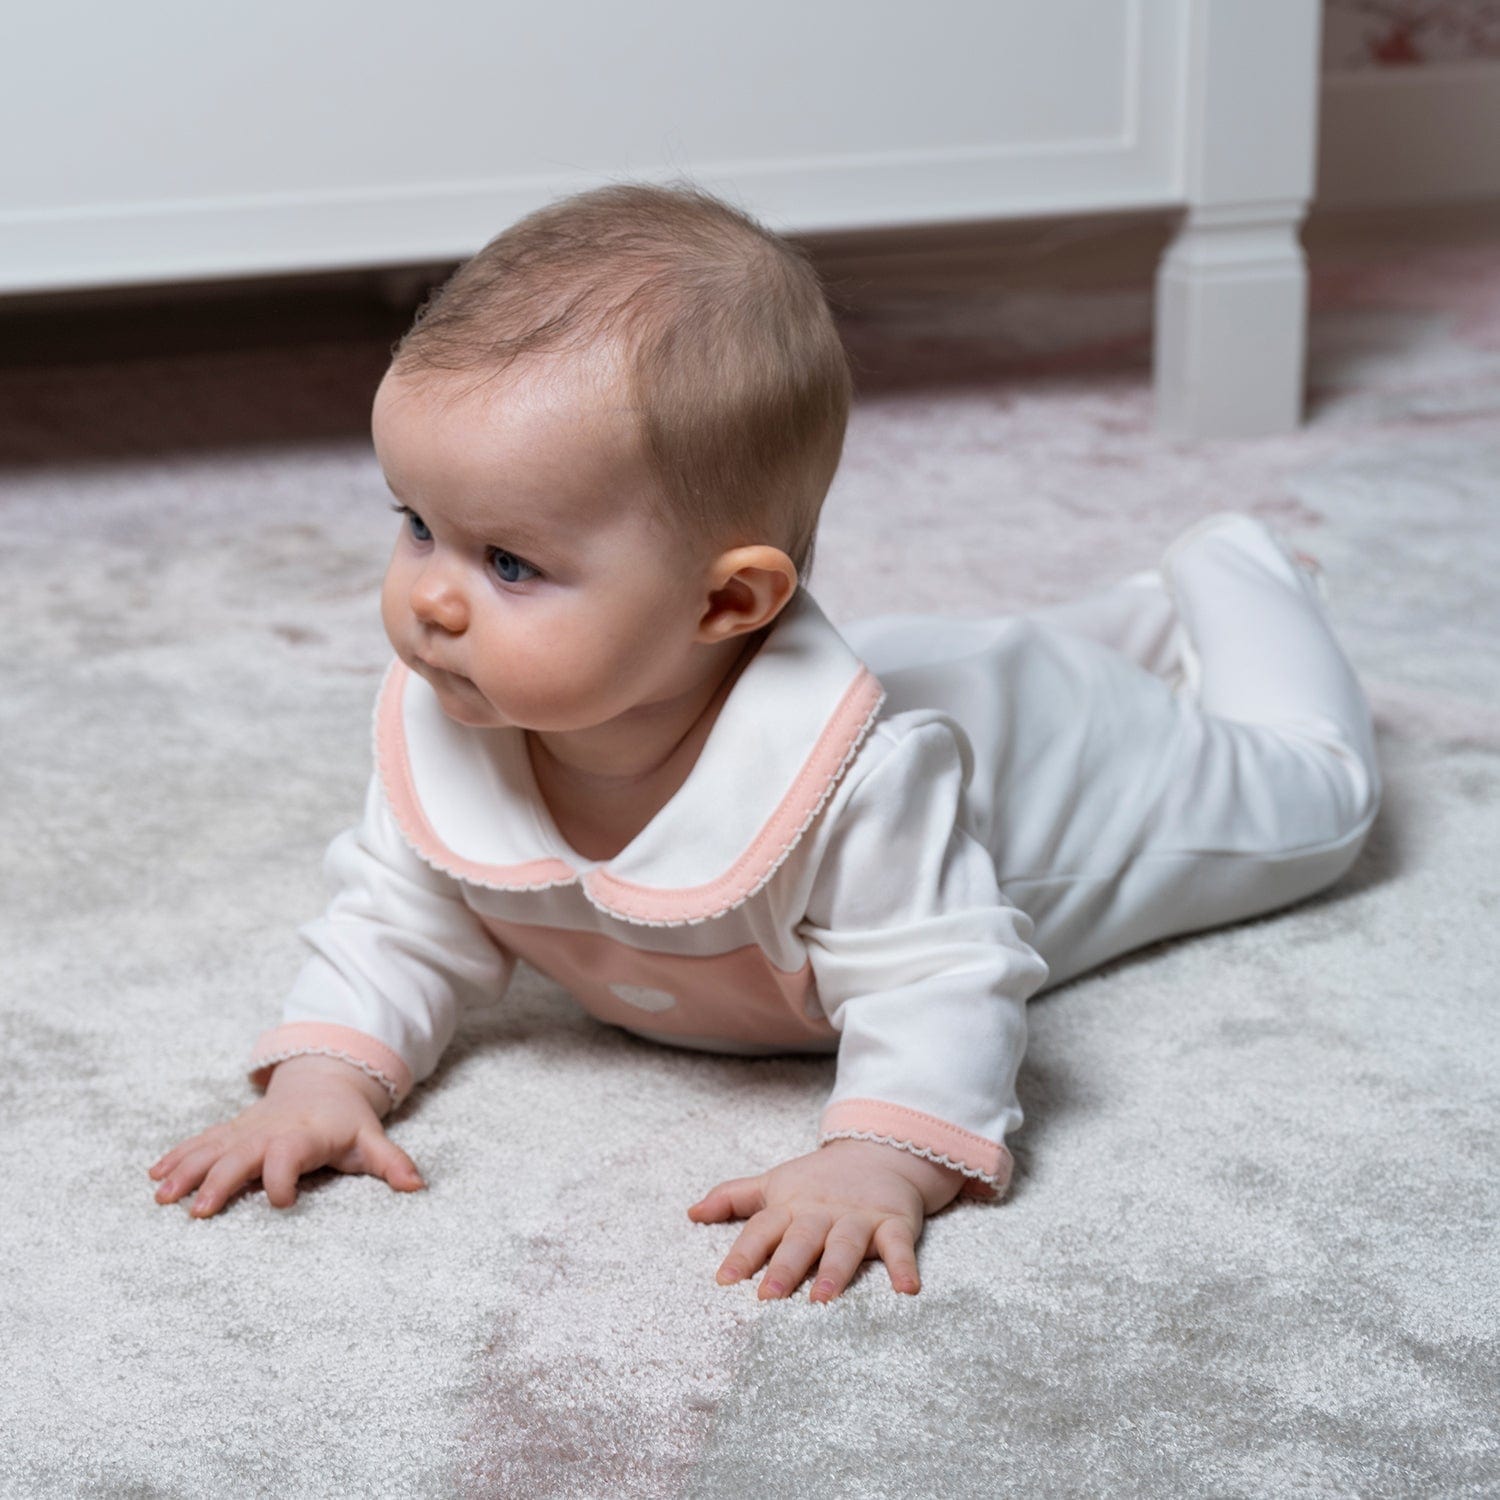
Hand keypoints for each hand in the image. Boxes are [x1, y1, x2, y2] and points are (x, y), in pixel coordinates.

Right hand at [148, 1055, 424, 1217]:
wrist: (323, 1081)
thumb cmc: (346, 1122)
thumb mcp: (371, 1140)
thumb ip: (391, 1162)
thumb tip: (418, 1185)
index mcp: (303, 1136)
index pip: (290, 1156)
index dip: (285, 1179)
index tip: (281, 1203)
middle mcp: (269, 1132)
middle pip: (241, 1155)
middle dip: (220, 1181)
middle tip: (197, 1212)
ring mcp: (245, 1130)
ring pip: (212, 1149)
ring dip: (186, 1171)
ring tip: (162, 1196)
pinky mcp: (231, 1131)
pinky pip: (200, 1142)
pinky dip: (177, 1157)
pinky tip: (154, 1175)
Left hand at [686, 1138, 967, 1301]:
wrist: (881, 1151)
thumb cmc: (819, 1180)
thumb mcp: (775, 1183)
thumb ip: (733, 1198)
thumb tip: (691, 1213)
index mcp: (790, 1207)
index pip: (761, 1229)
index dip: (743, 1253)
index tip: (724, 1280)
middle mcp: (821, 1213)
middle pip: (800, 1240)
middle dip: (785, 1267)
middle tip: (768, 1297)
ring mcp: (858, 1218)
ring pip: (844, 1245)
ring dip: (834, 1271)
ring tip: (823, 1300)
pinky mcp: (893, 1223)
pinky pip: (899, 1246)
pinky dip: (904, 1267)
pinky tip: (907, 1291)